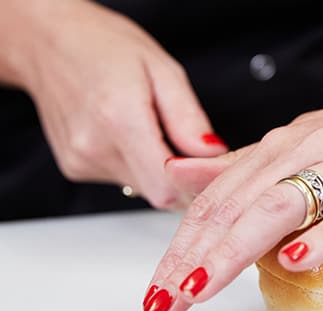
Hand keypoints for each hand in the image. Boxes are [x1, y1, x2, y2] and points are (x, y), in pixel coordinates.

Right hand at [16, 1, 226, 207]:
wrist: (47, 41)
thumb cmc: (105, 47)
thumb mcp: (162, 69)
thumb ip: (188, 118)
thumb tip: (212, 154)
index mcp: (120, 118)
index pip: (167, 187)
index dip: (195, 183)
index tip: (207, 165)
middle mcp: (95, 147)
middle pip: (158, 192)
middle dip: (181, 175)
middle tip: (184, 141)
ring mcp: (81, 161)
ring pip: (142, 188)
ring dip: (157, 168)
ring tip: (151, 129)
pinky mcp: (74, 168)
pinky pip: (122, 179)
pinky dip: (135, 164)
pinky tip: (128, 134)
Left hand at [142, 37, 322, 310]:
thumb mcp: (298, 145)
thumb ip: (242, 166)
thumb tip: (181, 177)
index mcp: (278, 149)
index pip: (215, 200)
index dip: (180, 245)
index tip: (159, 288)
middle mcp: (302, 153)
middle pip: (234, 207)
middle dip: (191, 258)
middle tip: (163, 303)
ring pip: (279, 208)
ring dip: (234, 250)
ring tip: (200, 289)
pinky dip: (322, 238)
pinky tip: (295, 262)